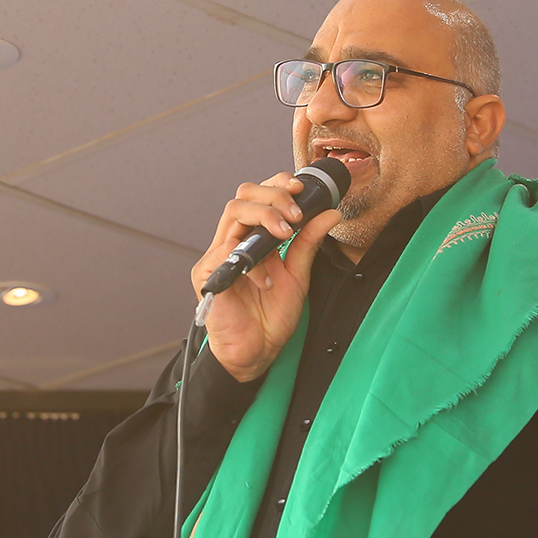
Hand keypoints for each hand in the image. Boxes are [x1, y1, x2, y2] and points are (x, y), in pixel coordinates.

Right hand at [191, 173, 342, 381]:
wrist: (257, 353)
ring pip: (233, 213)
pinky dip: (253, 263)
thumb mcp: (298, 274)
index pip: (258, 196)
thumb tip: (330, 211)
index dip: (276, 185)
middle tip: (295, 214)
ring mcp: (218, 256)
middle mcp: (232, 241)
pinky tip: (266, 281)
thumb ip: (309, 242)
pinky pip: (227, 252)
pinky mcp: (207, 275)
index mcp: (252, 238)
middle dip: (272, 196)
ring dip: (264, 217)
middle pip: (243, 196)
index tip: (300, 188)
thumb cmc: (271, 316)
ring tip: (284, 234)